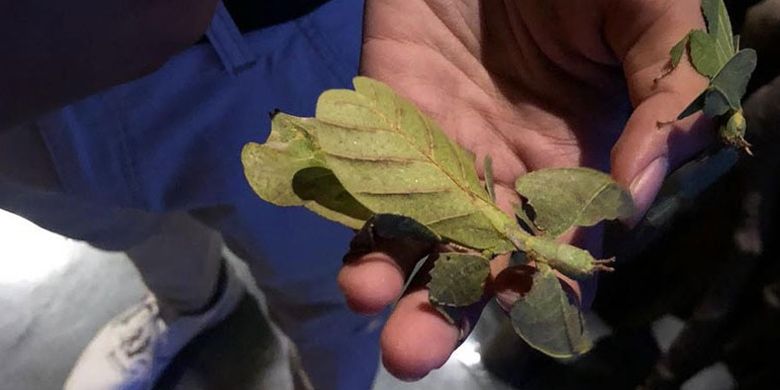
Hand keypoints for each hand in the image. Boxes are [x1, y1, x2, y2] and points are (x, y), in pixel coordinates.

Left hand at [339, 0, 712, 379]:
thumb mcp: (655, 19)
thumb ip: (666, 101)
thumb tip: (635, 198)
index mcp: (572, 160)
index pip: (557, 245)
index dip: (543, 284)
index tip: (530, 314)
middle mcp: (501, 169)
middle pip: (472, 258)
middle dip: (446, 308)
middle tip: (414, 354)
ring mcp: (437, 146)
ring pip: (411, 232)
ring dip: (390, 278)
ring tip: (372, 310)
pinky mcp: (381, 116)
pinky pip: (365, 180)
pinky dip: (353, 217)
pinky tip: (348, 253)